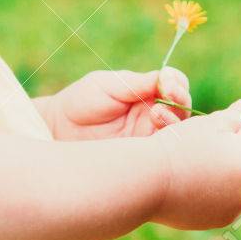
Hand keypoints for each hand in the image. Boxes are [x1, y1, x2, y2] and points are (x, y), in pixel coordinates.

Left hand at [39, 67, 192, 140]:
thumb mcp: (109, 85)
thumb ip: (138, 83)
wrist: (57, 130)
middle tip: (169, 95)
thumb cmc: (81, 101)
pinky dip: (166, 145)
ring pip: (178, 131)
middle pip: (182, 108)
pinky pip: (164, 155)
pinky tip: (154, 137)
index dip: (177, 83)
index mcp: (146, 93)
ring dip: (174, 120)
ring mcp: (149, 138)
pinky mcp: (143, 160)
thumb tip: (167, 78)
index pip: (175, 85)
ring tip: (156, 115)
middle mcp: (152, 114)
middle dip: (180, 100)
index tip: (167, 82)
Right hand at [150, 99, 240, 230]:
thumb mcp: (208, 123)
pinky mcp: (218, 219)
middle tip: (238, 126)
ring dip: (238, 165)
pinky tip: (211, 171)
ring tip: (222, 149)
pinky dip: (225, 183)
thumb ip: (234, 116)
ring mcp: (233, 208)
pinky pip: (230, 197)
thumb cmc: (176, 146)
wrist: (147, 182)